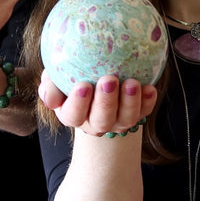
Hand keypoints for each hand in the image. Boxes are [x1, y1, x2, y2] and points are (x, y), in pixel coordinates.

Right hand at [39, 71, 158, 135]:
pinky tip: (150, 88)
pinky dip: (148, 101)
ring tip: (132, 83)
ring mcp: (118, 120)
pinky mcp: (137, 113)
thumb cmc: (71, 78)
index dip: (78, 103)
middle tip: (109, 80)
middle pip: (101, 120)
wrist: (96, 80)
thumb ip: (49, 85)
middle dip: (106, 101)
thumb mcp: (55, 79)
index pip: (72, 115)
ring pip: (125, 118)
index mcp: (72, 115)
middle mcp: (96, 122)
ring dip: (130, 102)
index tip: (83, 85)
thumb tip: (51, 98)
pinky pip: (145, 110)